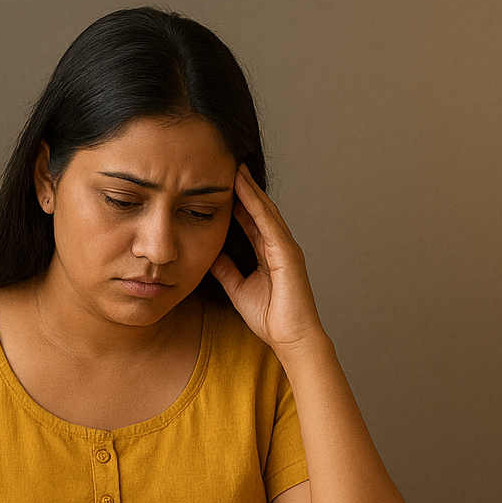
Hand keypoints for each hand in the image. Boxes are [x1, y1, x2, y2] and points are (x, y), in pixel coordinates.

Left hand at [210, 165, 324, 350]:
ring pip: (265, 211)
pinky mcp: (287, 253)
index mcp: (269, 254)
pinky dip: (257, 204)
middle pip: (259, 210)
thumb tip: (210, 253)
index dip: (237, 201)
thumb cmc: (272, 319)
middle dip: (245, 187)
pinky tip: (245, 189)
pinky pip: (269, 223)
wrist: (291, 338)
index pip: (251, 221)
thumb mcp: (238, 288)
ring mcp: (286, 248)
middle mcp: (279, 246)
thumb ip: (226, 269)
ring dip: (250, 189)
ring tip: (235, 168)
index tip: (221, 184)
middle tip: (229, 164)